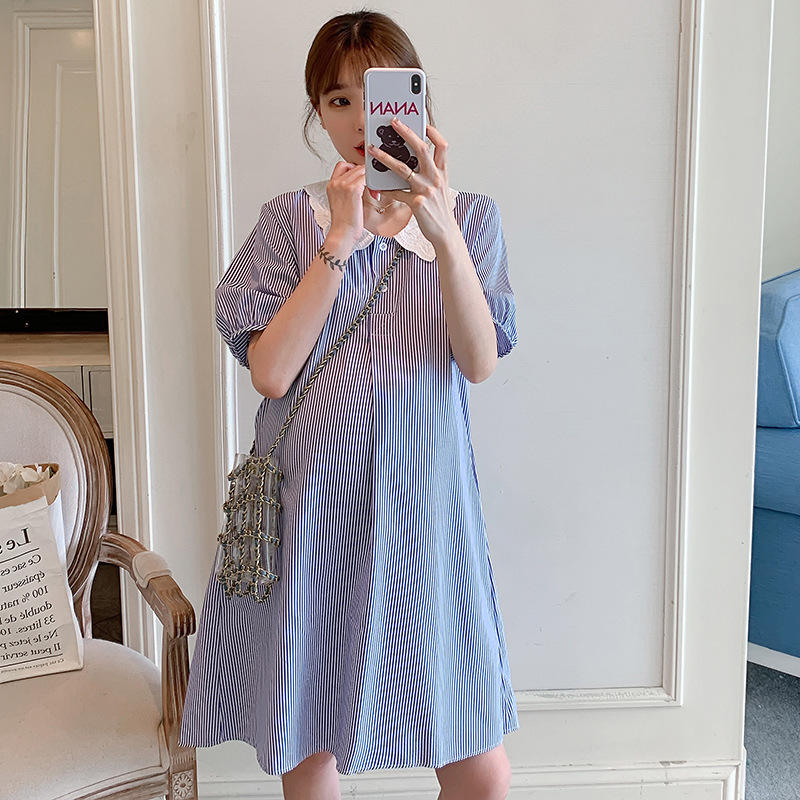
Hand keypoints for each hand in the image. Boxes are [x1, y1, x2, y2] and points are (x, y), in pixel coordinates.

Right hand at [326, 161, 365, 244]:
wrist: (343, 233)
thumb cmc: (344, 223)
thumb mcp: (340, 202)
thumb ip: (346, 190)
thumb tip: (360, 183)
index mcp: (331, 185)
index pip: (342, 165)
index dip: (354, 168)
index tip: (362, 177)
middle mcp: (336, 183)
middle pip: (354, 166)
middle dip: (365, 175)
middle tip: (371, 187)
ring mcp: (343, 185)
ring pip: (361, 170)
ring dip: (370, 179)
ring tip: (373, 191)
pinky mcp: (353, 190)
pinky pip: (366, 178)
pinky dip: (372, 183)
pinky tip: (374, 192)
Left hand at [367, 118, 459, 248]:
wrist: (445, 233)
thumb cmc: (440, 211)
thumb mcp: (441, 189)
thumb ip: (431, 174)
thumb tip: (414, 162)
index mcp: (443, 173)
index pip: (442, 146)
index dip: (433, 133)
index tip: (423, 124)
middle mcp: (435, 179)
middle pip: (421, 149)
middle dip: (406, 133)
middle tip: (394, 122)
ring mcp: (426, 191)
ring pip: (403, 169)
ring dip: (385, 157)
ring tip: (373, 150)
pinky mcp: (416, 203)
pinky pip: (397, 193)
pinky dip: (387, 190)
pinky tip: (379, 187)